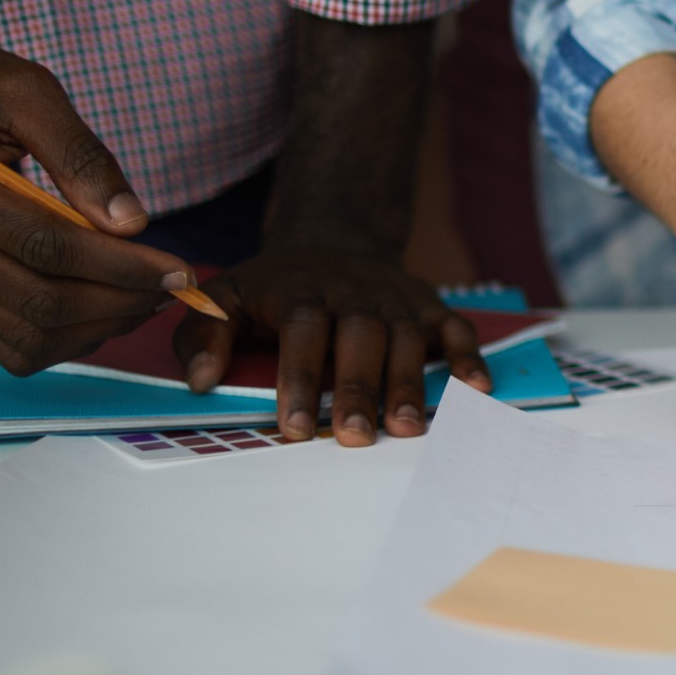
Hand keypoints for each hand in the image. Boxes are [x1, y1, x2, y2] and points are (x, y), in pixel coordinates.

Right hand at [0, 34, 193, 372]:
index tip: (179, 269)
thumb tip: (131, 224)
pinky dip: (68, 340)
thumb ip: (82, 154)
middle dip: (119, 301)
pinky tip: (106, 309)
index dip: (119, 264)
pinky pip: (11, 346)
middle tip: (174, 287)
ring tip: (147, 298)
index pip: (41, 243)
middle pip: (36, 299)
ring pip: (26, 337)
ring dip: (99, 327)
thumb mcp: (30, 91)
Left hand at [181, 248, 490, 446]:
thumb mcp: (225, 297)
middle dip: (359, 387)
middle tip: (355, 435)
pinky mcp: (430, 306)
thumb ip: (204, 335)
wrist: (333, 238)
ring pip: (407, 337)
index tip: (295, 427)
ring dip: (409, 382)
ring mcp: (396, 299)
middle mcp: (353, 293)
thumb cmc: (274, 287)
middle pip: (360, 335)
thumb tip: (200, 381)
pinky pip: (455, 328)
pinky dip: (468, 357)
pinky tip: (475, 390)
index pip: (302, 330)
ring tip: (407, 428)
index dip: (299, 378)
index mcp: (300, 290)